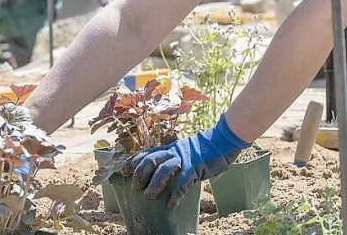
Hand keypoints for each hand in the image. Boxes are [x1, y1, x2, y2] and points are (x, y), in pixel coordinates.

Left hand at [129, 114, 249, 208]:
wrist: (221, 141)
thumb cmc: (202, 149)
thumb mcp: (183, 149)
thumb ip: (171, 156)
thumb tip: (159, 170)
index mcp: (169, 147)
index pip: (146, 152)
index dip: (133, 162)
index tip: (124, 172)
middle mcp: (174, 151)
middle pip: (151, 160)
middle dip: (140, 174)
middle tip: (136, 188)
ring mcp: (185, 159)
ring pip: (164, 170)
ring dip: (154, 185)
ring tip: (149, 197)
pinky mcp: (196, 168)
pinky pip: (183, 182)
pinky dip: (176, 194)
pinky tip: (171, 204)